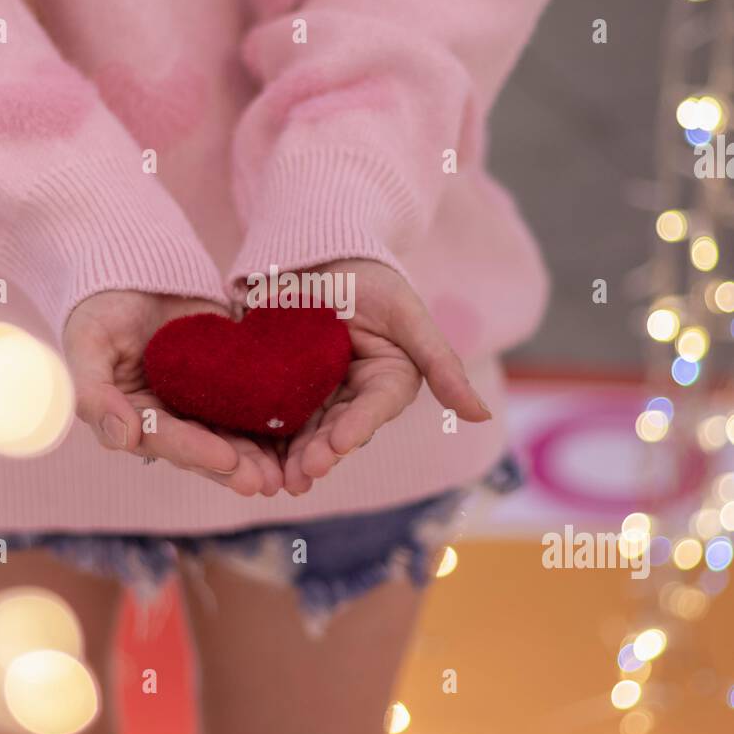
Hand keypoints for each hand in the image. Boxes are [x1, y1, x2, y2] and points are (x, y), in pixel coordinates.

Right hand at [62, 289, 282, 496]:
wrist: (138, 272)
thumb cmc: (101, 308)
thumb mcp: (87, 344)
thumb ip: (93, 391)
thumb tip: (122, 439)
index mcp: (130, 417)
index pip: (163, 439)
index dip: (194, 450)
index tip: (225, 460)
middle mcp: (167, 419)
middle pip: (201, 449)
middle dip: (233, 467)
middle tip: (263, 482)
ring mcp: (198, 405)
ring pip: (229, 437)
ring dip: (255, 457)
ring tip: (283, 475)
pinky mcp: (226, 385)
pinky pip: (250, 408)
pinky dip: (271, 425)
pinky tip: (296, 438)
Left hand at [281, 259, 490, 494]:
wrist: (314, 254)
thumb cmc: (368, 278)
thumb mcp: (407, 315)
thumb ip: (442, 364)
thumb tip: (483, 416)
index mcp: (388, 383)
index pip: (374, 409)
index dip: (357, 427)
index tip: (339, 443)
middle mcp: (353, 397)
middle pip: (337, 430)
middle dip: (321, 453)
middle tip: (303, 472)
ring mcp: (315, 396)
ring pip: (305, 433)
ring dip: (293, 458)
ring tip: (278, 479)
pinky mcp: (280, 392)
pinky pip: (272, 419)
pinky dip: (264, 442)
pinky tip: (251, 459)